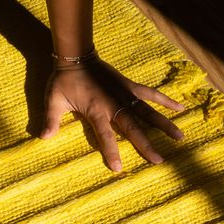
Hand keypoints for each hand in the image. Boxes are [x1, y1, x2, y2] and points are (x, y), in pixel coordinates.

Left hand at [40, 57, 185, 171]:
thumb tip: (43, 138)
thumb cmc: (63, 80)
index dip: (111, 152)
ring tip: (180, 137)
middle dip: (146, 145)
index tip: (118, 168)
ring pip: (147, 112)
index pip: (105, 136)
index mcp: (96, 111)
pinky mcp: (129, 86)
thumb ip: (51, 120)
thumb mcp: (53, 100)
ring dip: (163, 125)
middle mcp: (114, 104)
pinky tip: (180, 108)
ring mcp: (124, 94)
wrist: (76, 55)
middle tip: (159, 160)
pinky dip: (165, 100)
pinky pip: (150, 94)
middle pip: (133, 128)